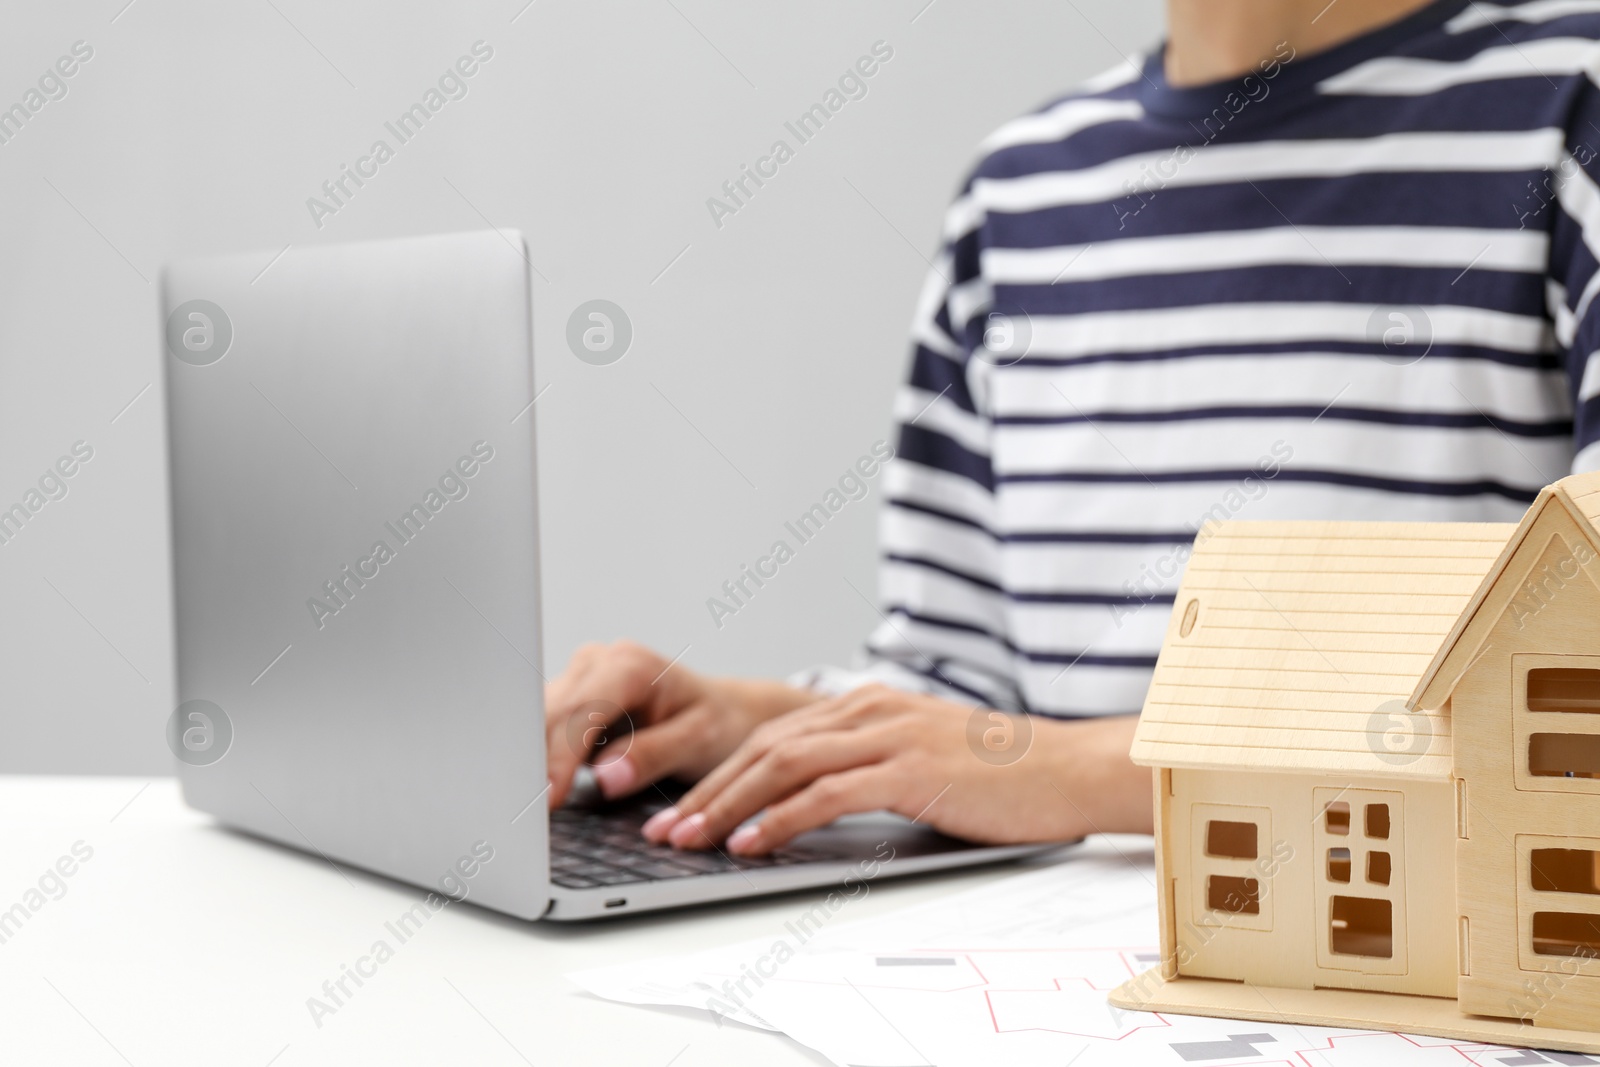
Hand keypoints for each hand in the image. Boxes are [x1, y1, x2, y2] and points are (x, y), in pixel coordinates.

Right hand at [543, 641, 817, 807]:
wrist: (728, 713)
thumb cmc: (720, 724)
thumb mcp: (699, 741)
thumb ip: (653, 755)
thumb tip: (605, 777)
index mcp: (630, 665)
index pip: (579, 713)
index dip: (560, 758)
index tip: (549, 799)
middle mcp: (599, 660)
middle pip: (549, 714)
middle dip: (537, 762)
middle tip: (528, 812)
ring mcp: (581, 675)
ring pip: (539, 720)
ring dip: (535, 760)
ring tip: (532, 804)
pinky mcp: (573, 695)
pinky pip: (547, 727)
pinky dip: (544, 757)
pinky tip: (547, 787)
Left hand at [640, 684, 1151, 854]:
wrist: (1068, 768)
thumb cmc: (999, 774)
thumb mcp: (920, 758)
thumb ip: (867, 765)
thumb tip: (811, 800)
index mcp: (867, 705)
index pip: (773, 737)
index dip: (719, 773)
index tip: (680, 807)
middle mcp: (869, 711)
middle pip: (764, 746)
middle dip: (706, 790)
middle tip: (663, 827)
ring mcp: (889, 736)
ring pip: (784, 765)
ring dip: (727, 805)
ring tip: (689, 838)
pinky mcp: (909, 769)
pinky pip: (826, 795)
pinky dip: (779, 818)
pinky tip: (750, 841)